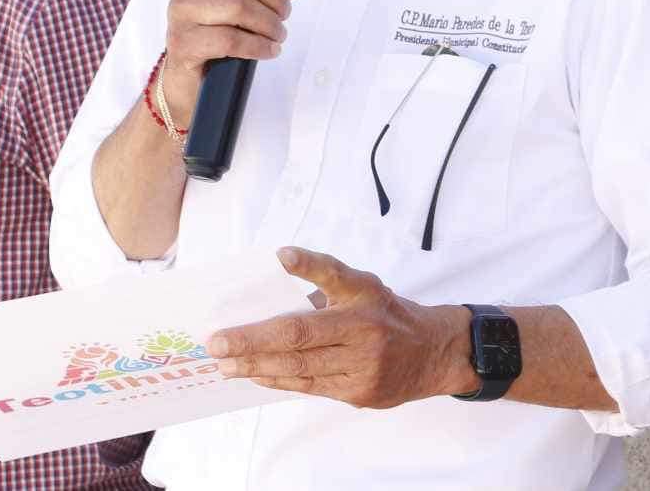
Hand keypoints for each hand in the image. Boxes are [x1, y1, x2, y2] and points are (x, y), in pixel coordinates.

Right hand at [161, 0, 321, 123]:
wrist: (194, 75)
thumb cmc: (224, 27)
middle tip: (285, 14)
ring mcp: (181, 11)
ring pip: (238, 6)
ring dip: (269, 23)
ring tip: (278, 34)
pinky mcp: (182, 42)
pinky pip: (229, 39)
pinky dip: (257, 46)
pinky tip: (268, 50)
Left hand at [205, 248, 470, 409]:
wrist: (432, 354)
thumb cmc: (386, 314)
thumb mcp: (364, 287)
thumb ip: (325, 285)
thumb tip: (270, 289)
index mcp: (365, 294)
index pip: (334, 275)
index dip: (309, 265)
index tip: (282, 256)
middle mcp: (364, 328)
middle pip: (300, 335)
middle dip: (252, 340)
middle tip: (217, 343)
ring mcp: (362, 365)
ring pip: (299, 368)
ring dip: (256, 365)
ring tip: (226, 364)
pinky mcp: (358, 393)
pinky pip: (309, 387)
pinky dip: (278, 381)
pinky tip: (256, 375)